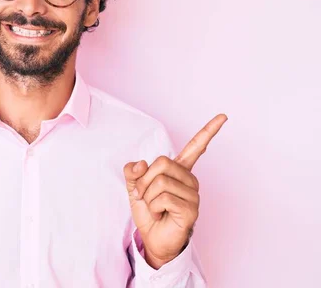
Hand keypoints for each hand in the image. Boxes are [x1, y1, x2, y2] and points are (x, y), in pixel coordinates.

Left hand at [124, 114, 227, 268]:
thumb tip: (141, 164)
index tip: (223, 117)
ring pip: (160, 182)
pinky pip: (164, 198)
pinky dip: (154, 207)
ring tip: (155, 207)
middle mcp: (189, 180)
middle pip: (162, 163)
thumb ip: (133, 172)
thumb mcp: (134, 187)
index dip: (208, 131)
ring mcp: (193, 194)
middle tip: (145, 195)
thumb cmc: (149, 211)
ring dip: (148, 197)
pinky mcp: (191, 209)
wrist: (152, 238)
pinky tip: (161, 214)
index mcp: (179, 170)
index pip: (196, 147)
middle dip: (144, 180)